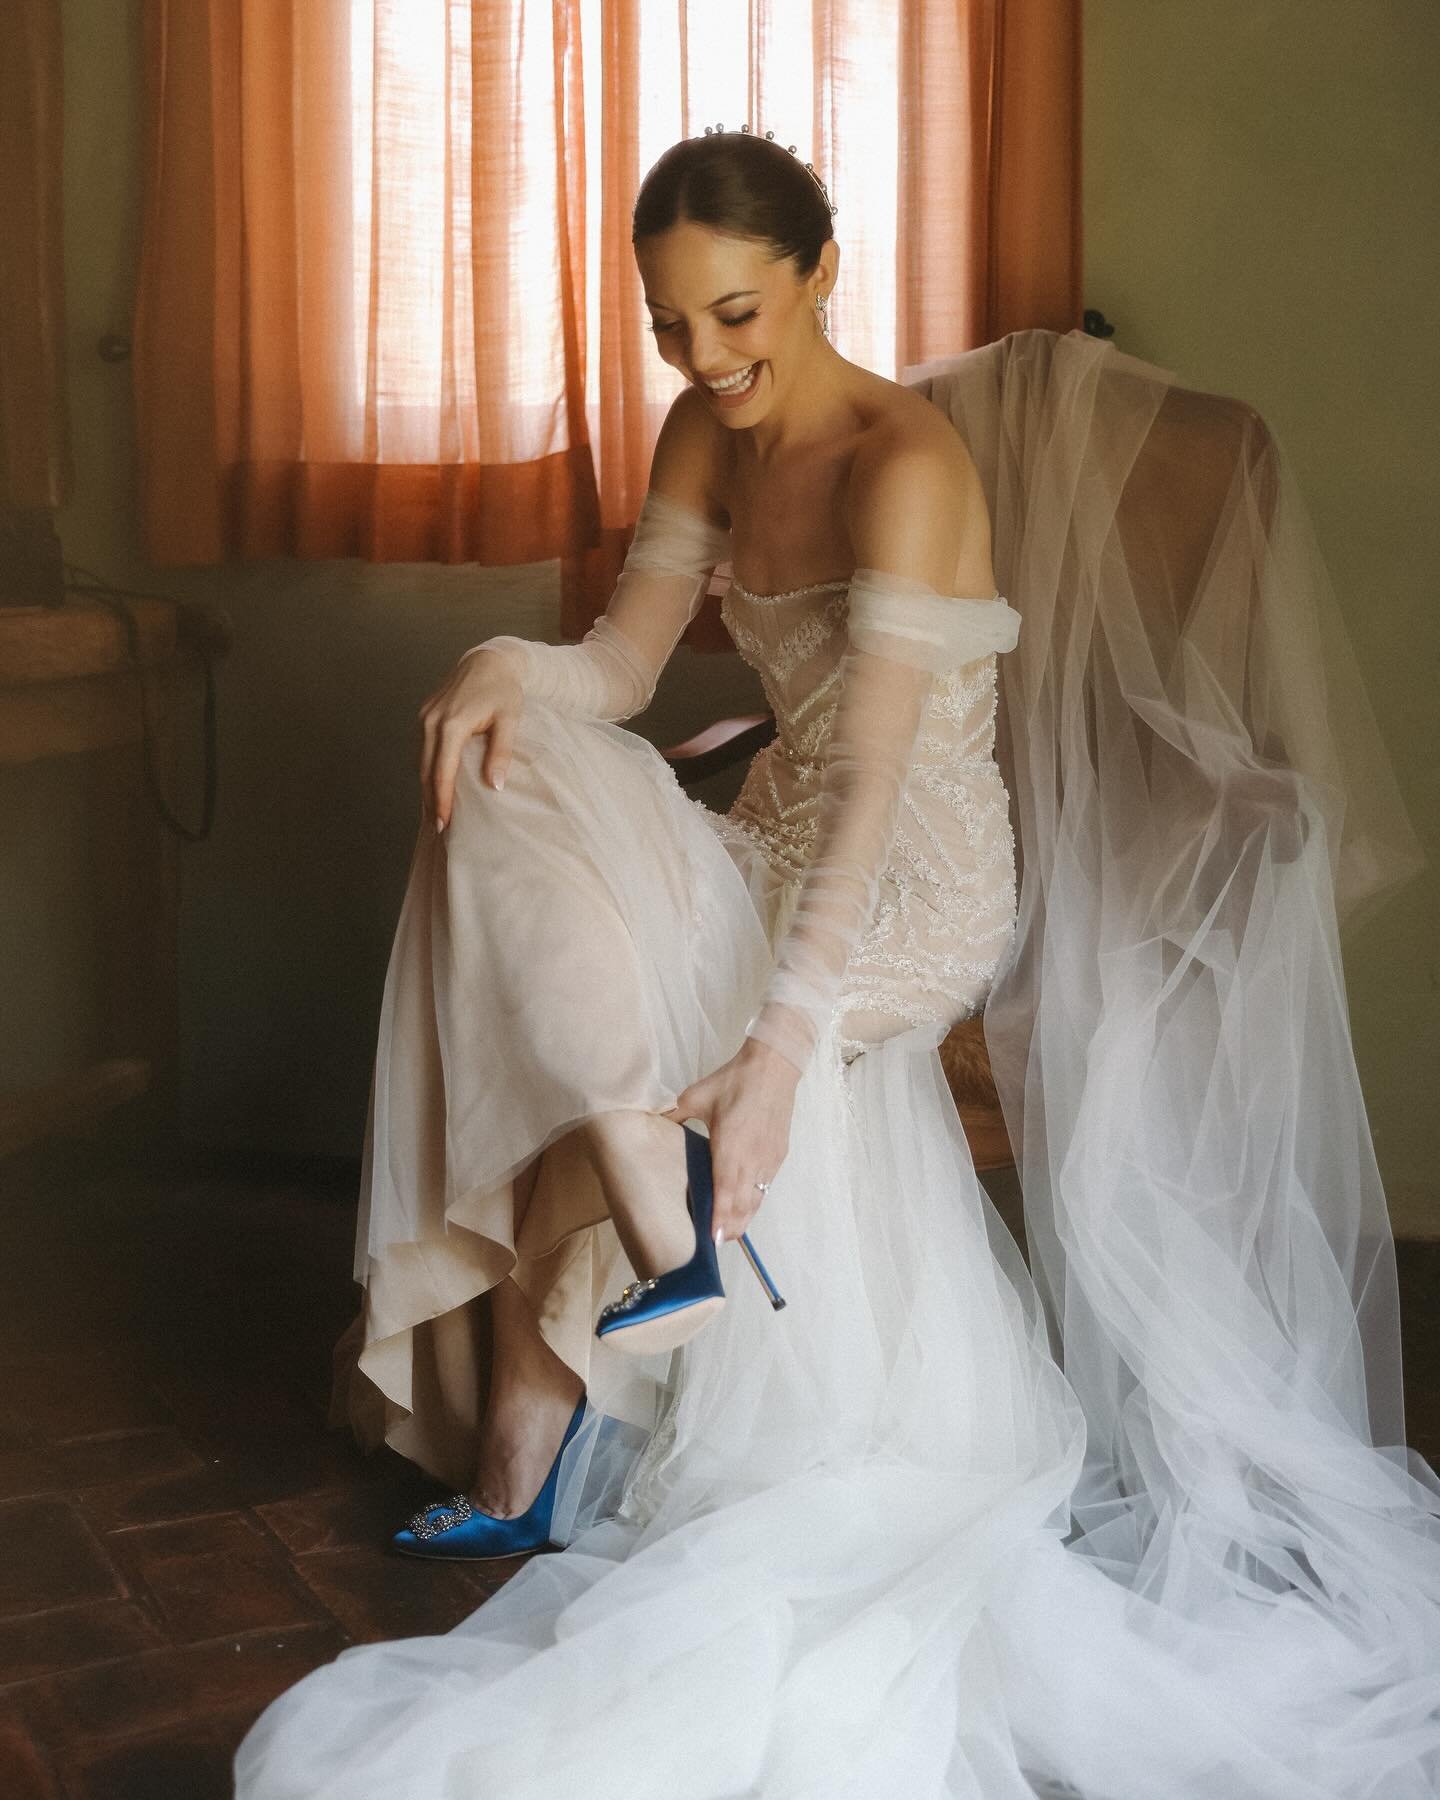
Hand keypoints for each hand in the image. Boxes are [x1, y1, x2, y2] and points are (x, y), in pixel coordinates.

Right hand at [417, 646, 524, 829]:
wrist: (488, 661)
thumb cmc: (503, 691)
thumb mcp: (509, 720)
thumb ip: (500, 752)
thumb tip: (495, 787)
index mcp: (451, 725)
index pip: (442, 772)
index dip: (441, 800)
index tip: (444, 824)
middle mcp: (431, 722)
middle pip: (425, 771)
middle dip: (430, 801)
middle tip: (438, 829)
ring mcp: (424, 718)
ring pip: (419, 762)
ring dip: (425, 788)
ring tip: (434, 813)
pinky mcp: (424, 716)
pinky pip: (421, 750)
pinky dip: (425, 770)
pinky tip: (433, 786)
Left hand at [663, 1039, 799, 1242]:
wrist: (773, 1067)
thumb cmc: (733, 1082)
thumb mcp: (695, 1096)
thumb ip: (674, 1115)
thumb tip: (653, 1124)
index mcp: (729, 1147)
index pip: (725, 1192)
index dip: (721, 1218)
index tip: (715, 1240)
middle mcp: (752, 1159)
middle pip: (744, 1204)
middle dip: (732, 1226)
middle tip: (718, 1243)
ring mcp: (768, 1159)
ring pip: (757, 1198)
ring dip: (745, 1216)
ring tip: (731, 1232)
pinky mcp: (778, 1154)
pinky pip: (766, 1185)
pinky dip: (756, 1199)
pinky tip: (746, 1204)